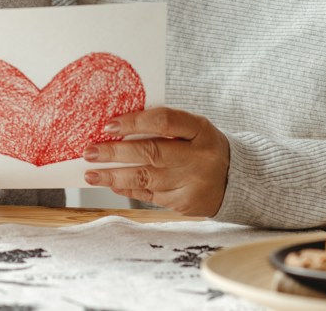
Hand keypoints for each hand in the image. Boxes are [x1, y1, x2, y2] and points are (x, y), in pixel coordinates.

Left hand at [82, 107, 229, 216]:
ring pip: (147, 179)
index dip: (135, 122)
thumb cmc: (201, 145)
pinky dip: (129, 189)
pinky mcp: (186, 204)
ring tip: (91, 173)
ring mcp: (193, 183)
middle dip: (115, 153)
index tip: (108, 125)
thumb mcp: (192, 128)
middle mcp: (199, 157)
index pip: (165, 121)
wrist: (235, 178)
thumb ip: (161, 125)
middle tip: (90, 152)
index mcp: (200, 129)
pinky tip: (113, 184)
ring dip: (114, 176)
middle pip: (151, 153)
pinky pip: (150, 195)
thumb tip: (116, 128)